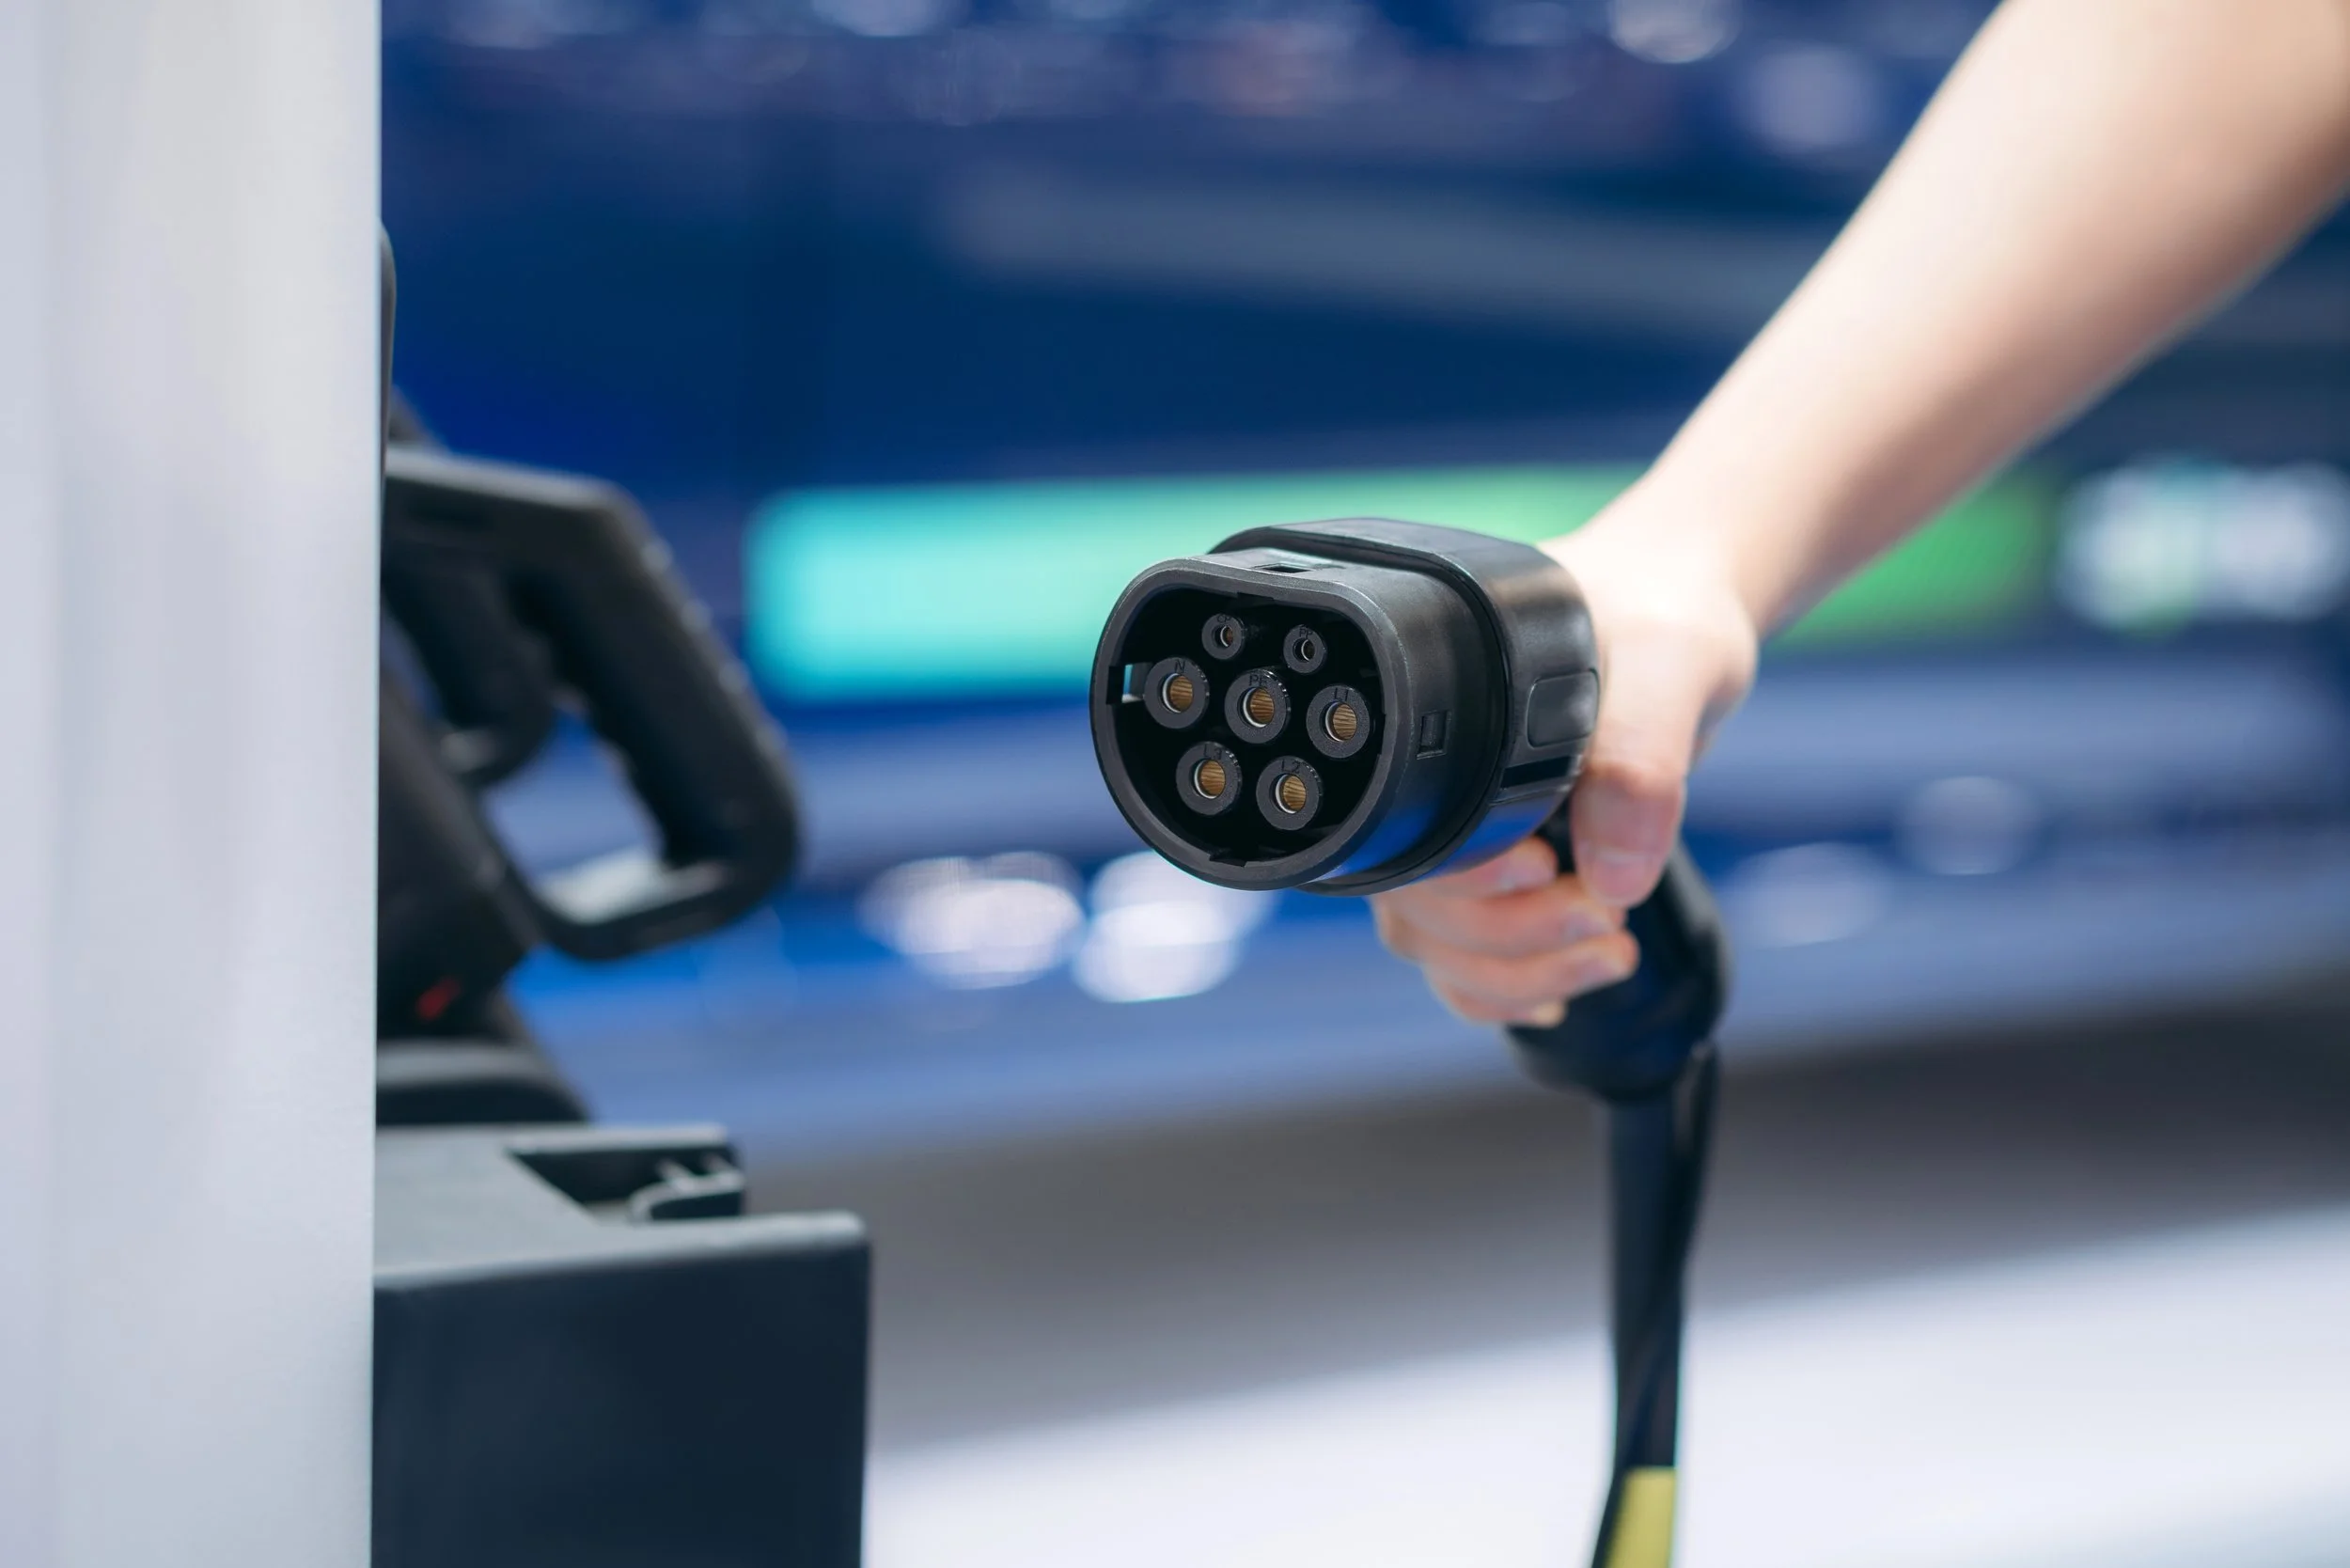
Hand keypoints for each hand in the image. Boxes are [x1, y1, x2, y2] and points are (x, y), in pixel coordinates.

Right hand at [1371, 487, 1757, 1026]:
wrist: (1679, 600)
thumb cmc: (1664, 612)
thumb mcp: (1671, 661)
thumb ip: (1643, 756)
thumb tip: (1611, 873)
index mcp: (1441, 728)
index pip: (1407, 845)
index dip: (1467, 887)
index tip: (1546, 873)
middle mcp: (1431, 785)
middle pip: (1415, 911)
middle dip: (1509, 940)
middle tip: (1606, 920)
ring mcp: (1456, 827)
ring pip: (1433, 944)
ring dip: (1512, 973)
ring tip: (1610, 954)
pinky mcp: (1492, 859)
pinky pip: (1460, 952)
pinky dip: (1497, 988)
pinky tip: (1556, 992)